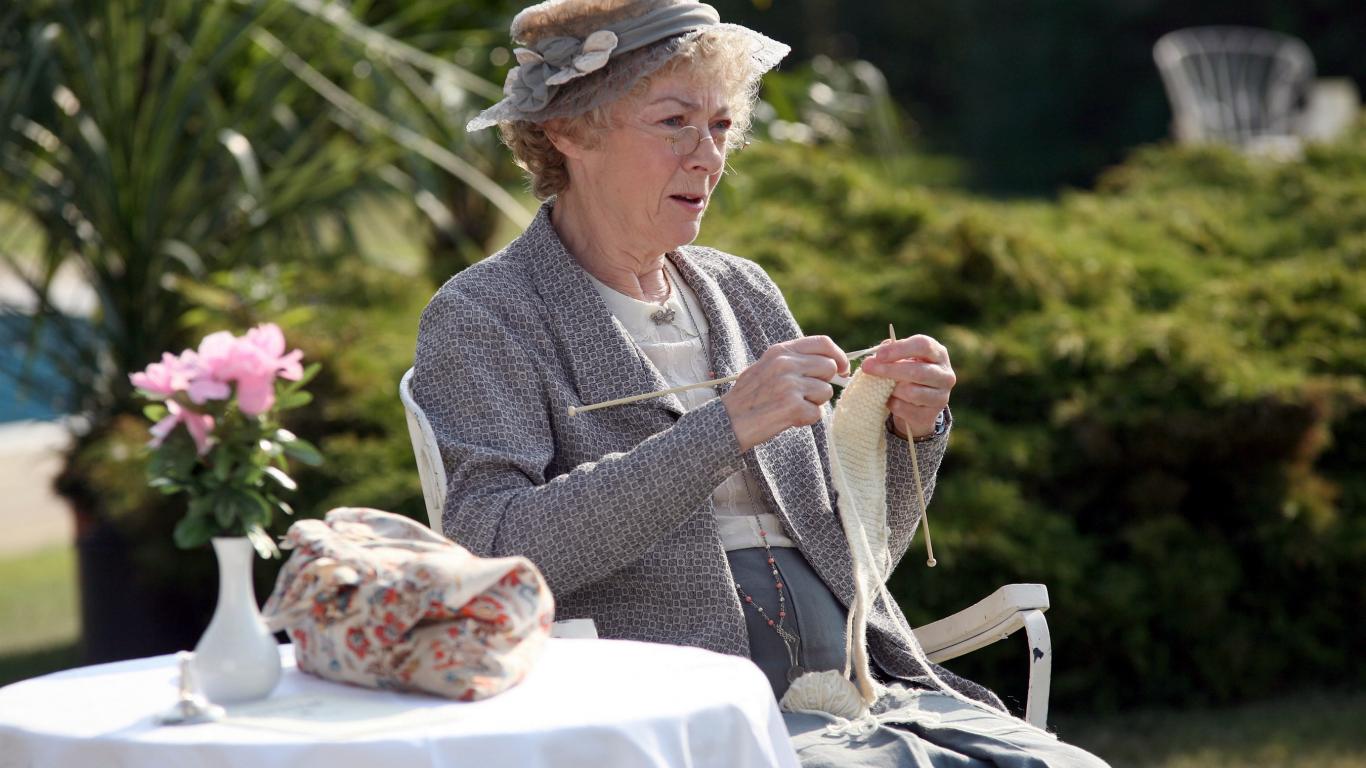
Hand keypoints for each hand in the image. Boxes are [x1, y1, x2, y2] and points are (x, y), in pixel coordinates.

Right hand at [722, 336, 848, 452]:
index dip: (839, 355)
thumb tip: (831, 364)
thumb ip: (794, 361)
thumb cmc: (749, 397)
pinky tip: (787, 418)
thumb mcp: (767, 366)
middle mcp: (785, 364)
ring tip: (791, 407)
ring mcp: (789, 384)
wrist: (728, 421)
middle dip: (823, 383)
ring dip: (814, 404)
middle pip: (829, 368)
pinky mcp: (792, 406)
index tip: (843, 369)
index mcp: (780, 351)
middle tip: (805, 395)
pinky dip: (806, 419)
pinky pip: (817, 413)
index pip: (822, 343)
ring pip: (826, 392)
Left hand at [858, 334, 954, 439]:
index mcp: (938, 354)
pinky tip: (890, 400)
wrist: (918, 405)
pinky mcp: (930, 415)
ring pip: (911, 392)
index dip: (899, 349)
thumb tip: (876, 356)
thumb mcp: (902, 358)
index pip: (923, 346)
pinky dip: (891, 403)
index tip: (879, 355)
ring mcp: (941, 397)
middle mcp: (945, 375)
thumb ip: (890, 352)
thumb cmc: (907, 373)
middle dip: (888, 369)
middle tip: (866, 367)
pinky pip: (904, 409)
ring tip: (883, 386)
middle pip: (917, 371)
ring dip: (891, 389)